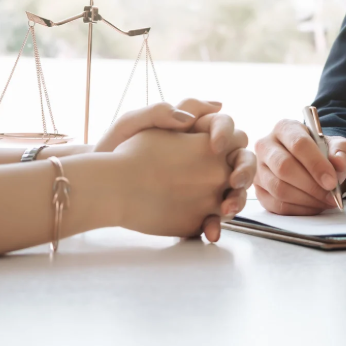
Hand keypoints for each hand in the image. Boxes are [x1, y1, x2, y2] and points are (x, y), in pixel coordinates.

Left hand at [96, 99, 255, 240]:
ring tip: (225, 210)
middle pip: (241, 158)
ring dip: (238, 200)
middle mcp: (208, 157)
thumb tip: (190, 119)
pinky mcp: (198, 209)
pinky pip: (214, 216)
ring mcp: (206, 185)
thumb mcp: (133, 124)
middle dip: (245, 170)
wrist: (101, 184)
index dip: (225, 133)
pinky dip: (216, 225)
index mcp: (197, 131)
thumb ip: (160, 113)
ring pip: (234, 190)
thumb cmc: (116, 148)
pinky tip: (210, 232)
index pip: (225, 125)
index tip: (214, 146)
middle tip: (234, 181)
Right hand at [254, 119, 345, 215]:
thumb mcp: (338, 146)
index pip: (298, 144)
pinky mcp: (259, 190)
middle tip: (331, 195)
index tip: (332, 181)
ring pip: (279, 188)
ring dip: (306, 199)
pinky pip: (276, 205)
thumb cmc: (322, 152)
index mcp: (285, 128)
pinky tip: (314, 206)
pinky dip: (299, 209)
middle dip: (311, 185)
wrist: (311, 164)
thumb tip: (339, 163)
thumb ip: (342, 151)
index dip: (316, 164)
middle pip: (284, 167)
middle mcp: (266, 145)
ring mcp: (259, 169)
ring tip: (325, 201)